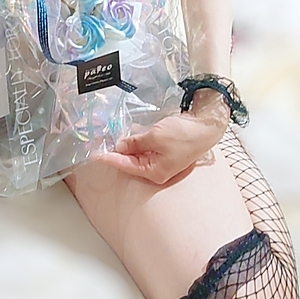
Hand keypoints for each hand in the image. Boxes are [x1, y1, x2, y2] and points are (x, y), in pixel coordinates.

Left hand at [101, 92, 229, 184]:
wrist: (204, 127)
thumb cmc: (182, 135)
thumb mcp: (154, 137)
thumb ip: (135, 142)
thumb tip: (119, 145)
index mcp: (154, 171)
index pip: (126, 165)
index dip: (109, 158)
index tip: (94, 154)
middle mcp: (156, 169)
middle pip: (129, 161)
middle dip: (115, 151)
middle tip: (98, 143)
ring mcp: (159, 160)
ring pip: (135, 154)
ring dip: (124, 145)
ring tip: (107, 137)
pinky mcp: (162, 149)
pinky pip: (143, 147)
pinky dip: (134, 140)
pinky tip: (125, 133)